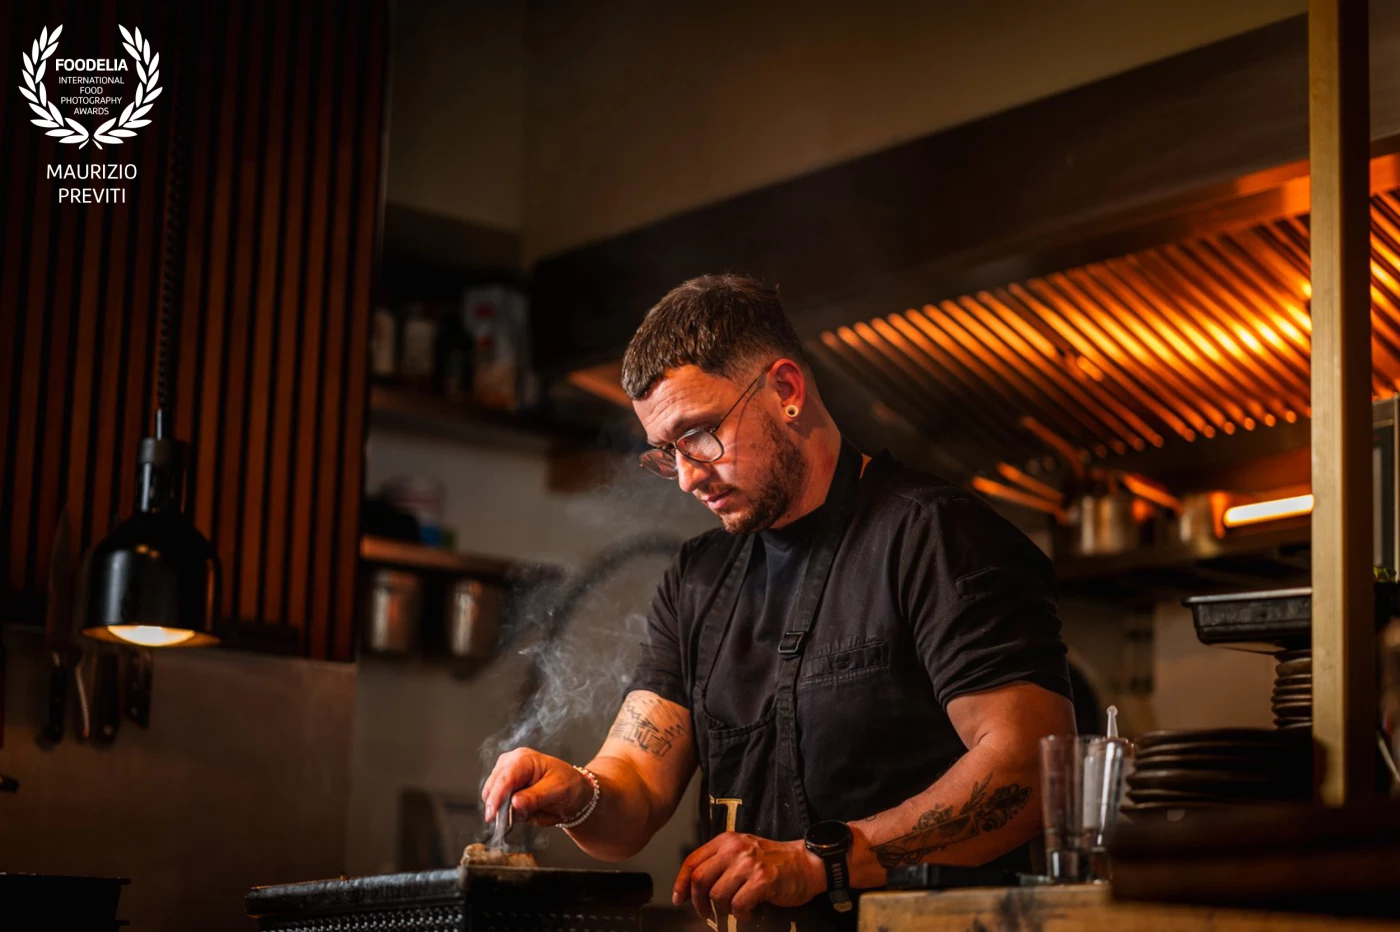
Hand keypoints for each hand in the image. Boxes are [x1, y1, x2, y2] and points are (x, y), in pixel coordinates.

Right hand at [481, 747, 592, 826]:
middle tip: (521, 818)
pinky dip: (510, 813)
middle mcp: (510, 764)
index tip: (492, 815)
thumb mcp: (557, 791)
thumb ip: (535, 798)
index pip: (505, 777)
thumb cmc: (569, 785)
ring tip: (532, 812)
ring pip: (492, 799)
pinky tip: (527, 811)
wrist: (574, 793)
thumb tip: (514, 805)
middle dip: (503, 806)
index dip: (496, 797)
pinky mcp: (504, 790)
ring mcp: (505, 776)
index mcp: (524, 759)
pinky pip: (498, 806)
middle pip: (493, 788)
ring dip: (508, 811)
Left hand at [672, 832, 826, 921]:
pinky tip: (750, 911)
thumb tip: (694, 885)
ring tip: (736, 907)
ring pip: (717, 895)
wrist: (807, 863)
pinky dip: (742, 914)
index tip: (678, 898)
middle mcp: (735, 849)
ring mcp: (749, 864)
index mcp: (726, 840)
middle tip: (705, 913)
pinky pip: (738, 905)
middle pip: (700, 879)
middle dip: (698, 902)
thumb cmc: (774, 861)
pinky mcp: (762, 880)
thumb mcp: (743, 851)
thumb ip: (720, 861)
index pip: (693, 861)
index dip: (681, 883)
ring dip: (724, 908)